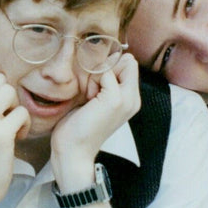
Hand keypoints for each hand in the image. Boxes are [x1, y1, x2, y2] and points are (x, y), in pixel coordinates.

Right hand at [0, 64, 29, 205]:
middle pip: (0, 78)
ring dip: (16, 108)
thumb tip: (0, 75)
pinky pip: (22, 112)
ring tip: (11, 125)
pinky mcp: (0, 134)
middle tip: (5, 116)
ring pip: (10, 91)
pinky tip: (16, 138)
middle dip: (8, 95)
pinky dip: (25, 125)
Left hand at [51, 53, 140, 181]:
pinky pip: (105, 72)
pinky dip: (92, 81)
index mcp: (131, 99)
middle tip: (92, 93)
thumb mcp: (95, 98)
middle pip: (127, 61)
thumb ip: (105, 80)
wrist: (73, 150)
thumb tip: (109, 58)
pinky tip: (88, 100)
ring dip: (97, 76)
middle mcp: (134, 99)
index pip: (130, 64)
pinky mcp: (115, 99)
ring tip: (90, 98)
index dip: (110, 68)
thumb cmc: (78, 126)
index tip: (96, 88)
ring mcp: (127, 99)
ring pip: (117, 64)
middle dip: (105, 69)